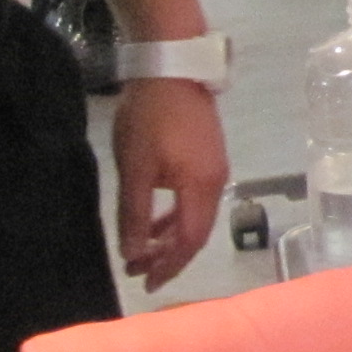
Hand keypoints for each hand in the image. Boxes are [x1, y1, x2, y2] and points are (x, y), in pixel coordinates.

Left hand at [110, 75, 228, 289]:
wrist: (171, 68)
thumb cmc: (149, 118)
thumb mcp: (134, 169)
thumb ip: (136, 215)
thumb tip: (134, 254)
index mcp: (201, 187)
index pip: (189, 242)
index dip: (169, 266)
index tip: (145, 284)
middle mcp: (217, 182)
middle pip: (197, 232)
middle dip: (169, 256)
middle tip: (137, 270)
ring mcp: (215, 168)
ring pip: (196, 216)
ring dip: (171, 236)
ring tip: (143, 250)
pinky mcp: (209, 156)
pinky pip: (196, 198)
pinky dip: (177, 215)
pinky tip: (158, 218)